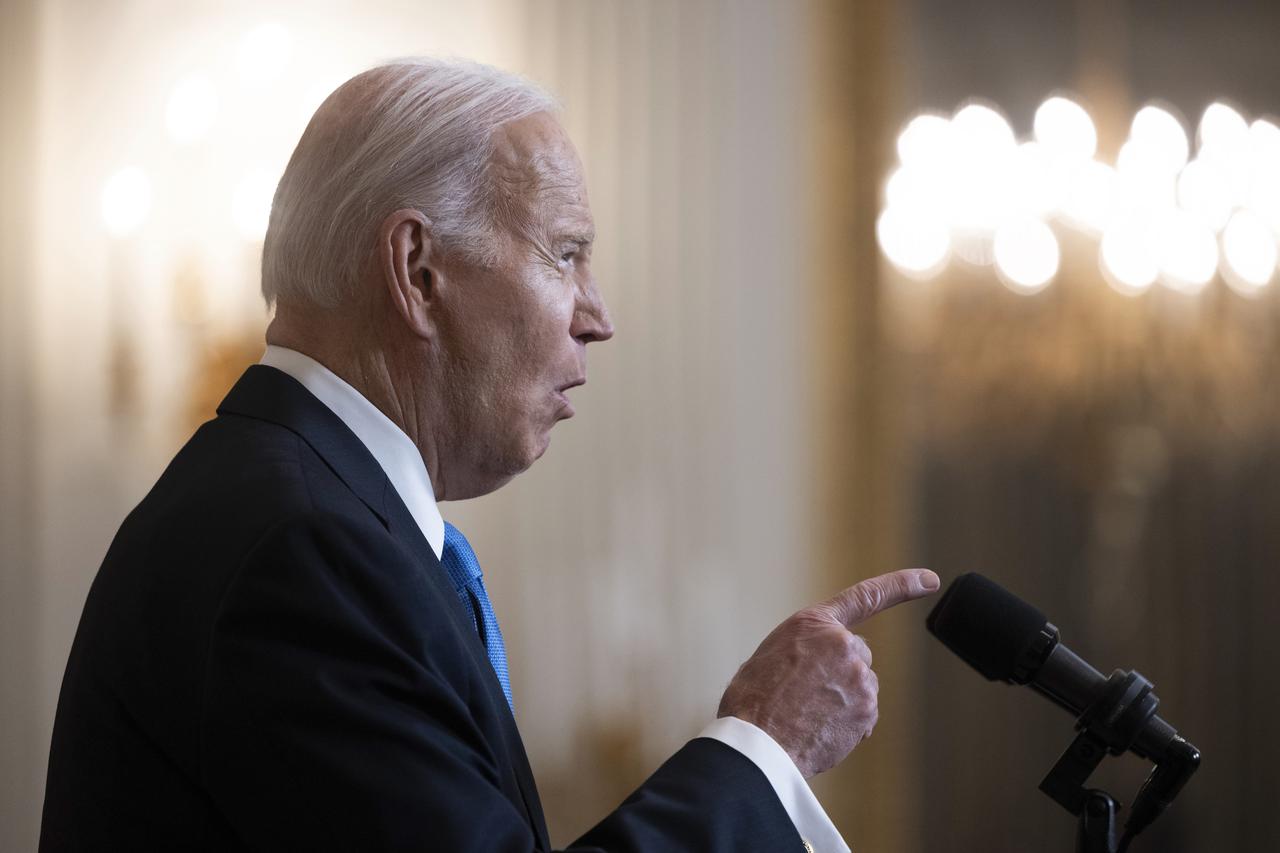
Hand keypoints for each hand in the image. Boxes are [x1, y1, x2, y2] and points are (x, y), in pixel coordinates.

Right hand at [717, 568, 939, 778]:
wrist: (756, 740)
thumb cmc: (753, 702)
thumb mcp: (772, 656)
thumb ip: (804, 651)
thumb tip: (816, 671)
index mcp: (813, 623)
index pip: (866, 596)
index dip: (902, 585)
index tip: (930, 580)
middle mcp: (842, 643)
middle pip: (857, 656)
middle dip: (841, 674)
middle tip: (807, 696)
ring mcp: (858, 676)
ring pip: (861, 688)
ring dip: (843, 701)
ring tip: (807, 715)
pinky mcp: (867, 708)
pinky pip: (864, 716)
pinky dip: (848, 726)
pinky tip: (820, 730)